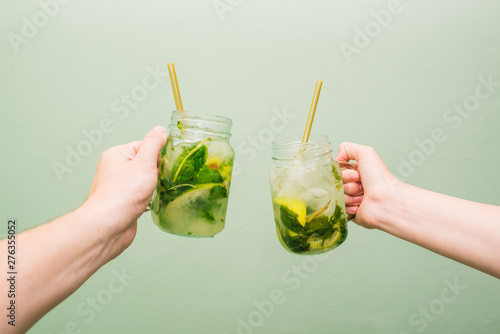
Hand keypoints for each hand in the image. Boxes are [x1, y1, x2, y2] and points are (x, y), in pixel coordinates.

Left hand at [84, 126, 166, 257]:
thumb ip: (154, 144)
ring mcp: (118, 187)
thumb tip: (160, 130)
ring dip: (153, 187)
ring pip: (145, 181)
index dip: (157, 156)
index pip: (144, 146)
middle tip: (156, 181)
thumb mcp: (144, 162)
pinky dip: (149, 199)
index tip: (161, 166)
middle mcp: (114, 169)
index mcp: (117, 154)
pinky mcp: (123, 203)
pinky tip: (149, 204)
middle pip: (146, 164)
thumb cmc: (122, 194)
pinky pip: (142, 195)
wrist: (109, 225)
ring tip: (151, 194)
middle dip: (156, 173)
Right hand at [336, 142, 399, 228]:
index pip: (337, 171)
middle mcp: (354, 185)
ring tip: (362, 196)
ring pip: (337, 196)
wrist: (385, 201)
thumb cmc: (380, 179)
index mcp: (356, 172)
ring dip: (349, 195)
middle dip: (347, 184)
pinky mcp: (350, 212)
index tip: (356, 175)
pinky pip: (339, 207)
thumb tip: (337, 157)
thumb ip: (347, 148)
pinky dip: (349, 206)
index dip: (344, 173)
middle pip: (336, 183)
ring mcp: (352, 199)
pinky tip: (359, 205)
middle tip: (360, 185)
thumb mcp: (366, 153)